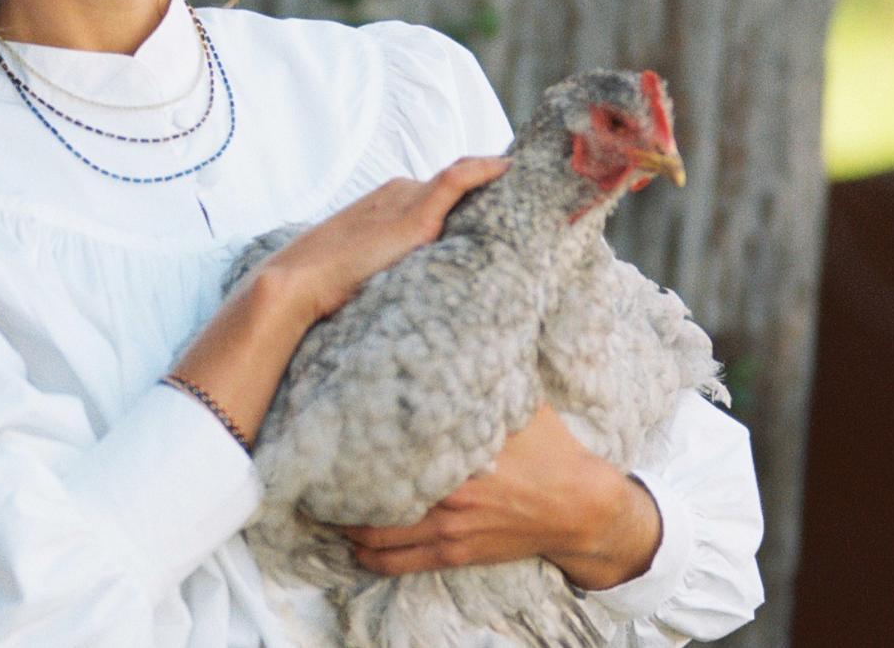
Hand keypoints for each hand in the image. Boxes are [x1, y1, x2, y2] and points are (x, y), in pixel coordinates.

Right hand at [262, 155, 511, 323]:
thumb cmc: (327, 283)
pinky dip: (482, 169)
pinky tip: (507, 167)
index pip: (441, 191)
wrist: (300, 281)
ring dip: (492, 181)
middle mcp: (400, 192)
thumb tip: (414, 283)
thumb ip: (396, 262)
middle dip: (487, 190)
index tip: (501, 196)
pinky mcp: (415, 215)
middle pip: (455, 188)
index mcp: (389, 200)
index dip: (472, 191)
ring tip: (527, 181)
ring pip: (461, 183)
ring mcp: (408, 201)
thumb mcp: (369, 266)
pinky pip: (456, 180)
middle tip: (527, 193)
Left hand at [333, 403, 656, 588]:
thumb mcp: (520, 402)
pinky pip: (396, 564)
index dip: (353, 444)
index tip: (329, 429)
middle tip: (313, 468)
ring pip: (375, 537)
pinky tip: (352, 542)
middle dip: (336, 487)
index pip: (388, 452)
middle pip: (370, 498)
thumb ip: (482, 376)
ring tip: (323, 505)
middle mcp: (447, 498)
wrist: (580, 507)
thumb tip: (455, 330)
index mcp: (459, 455)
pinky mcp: (453, 554)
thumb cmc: (551, 448)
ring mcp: (447, 532)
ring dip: (344, 524)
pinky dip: (368, 556)